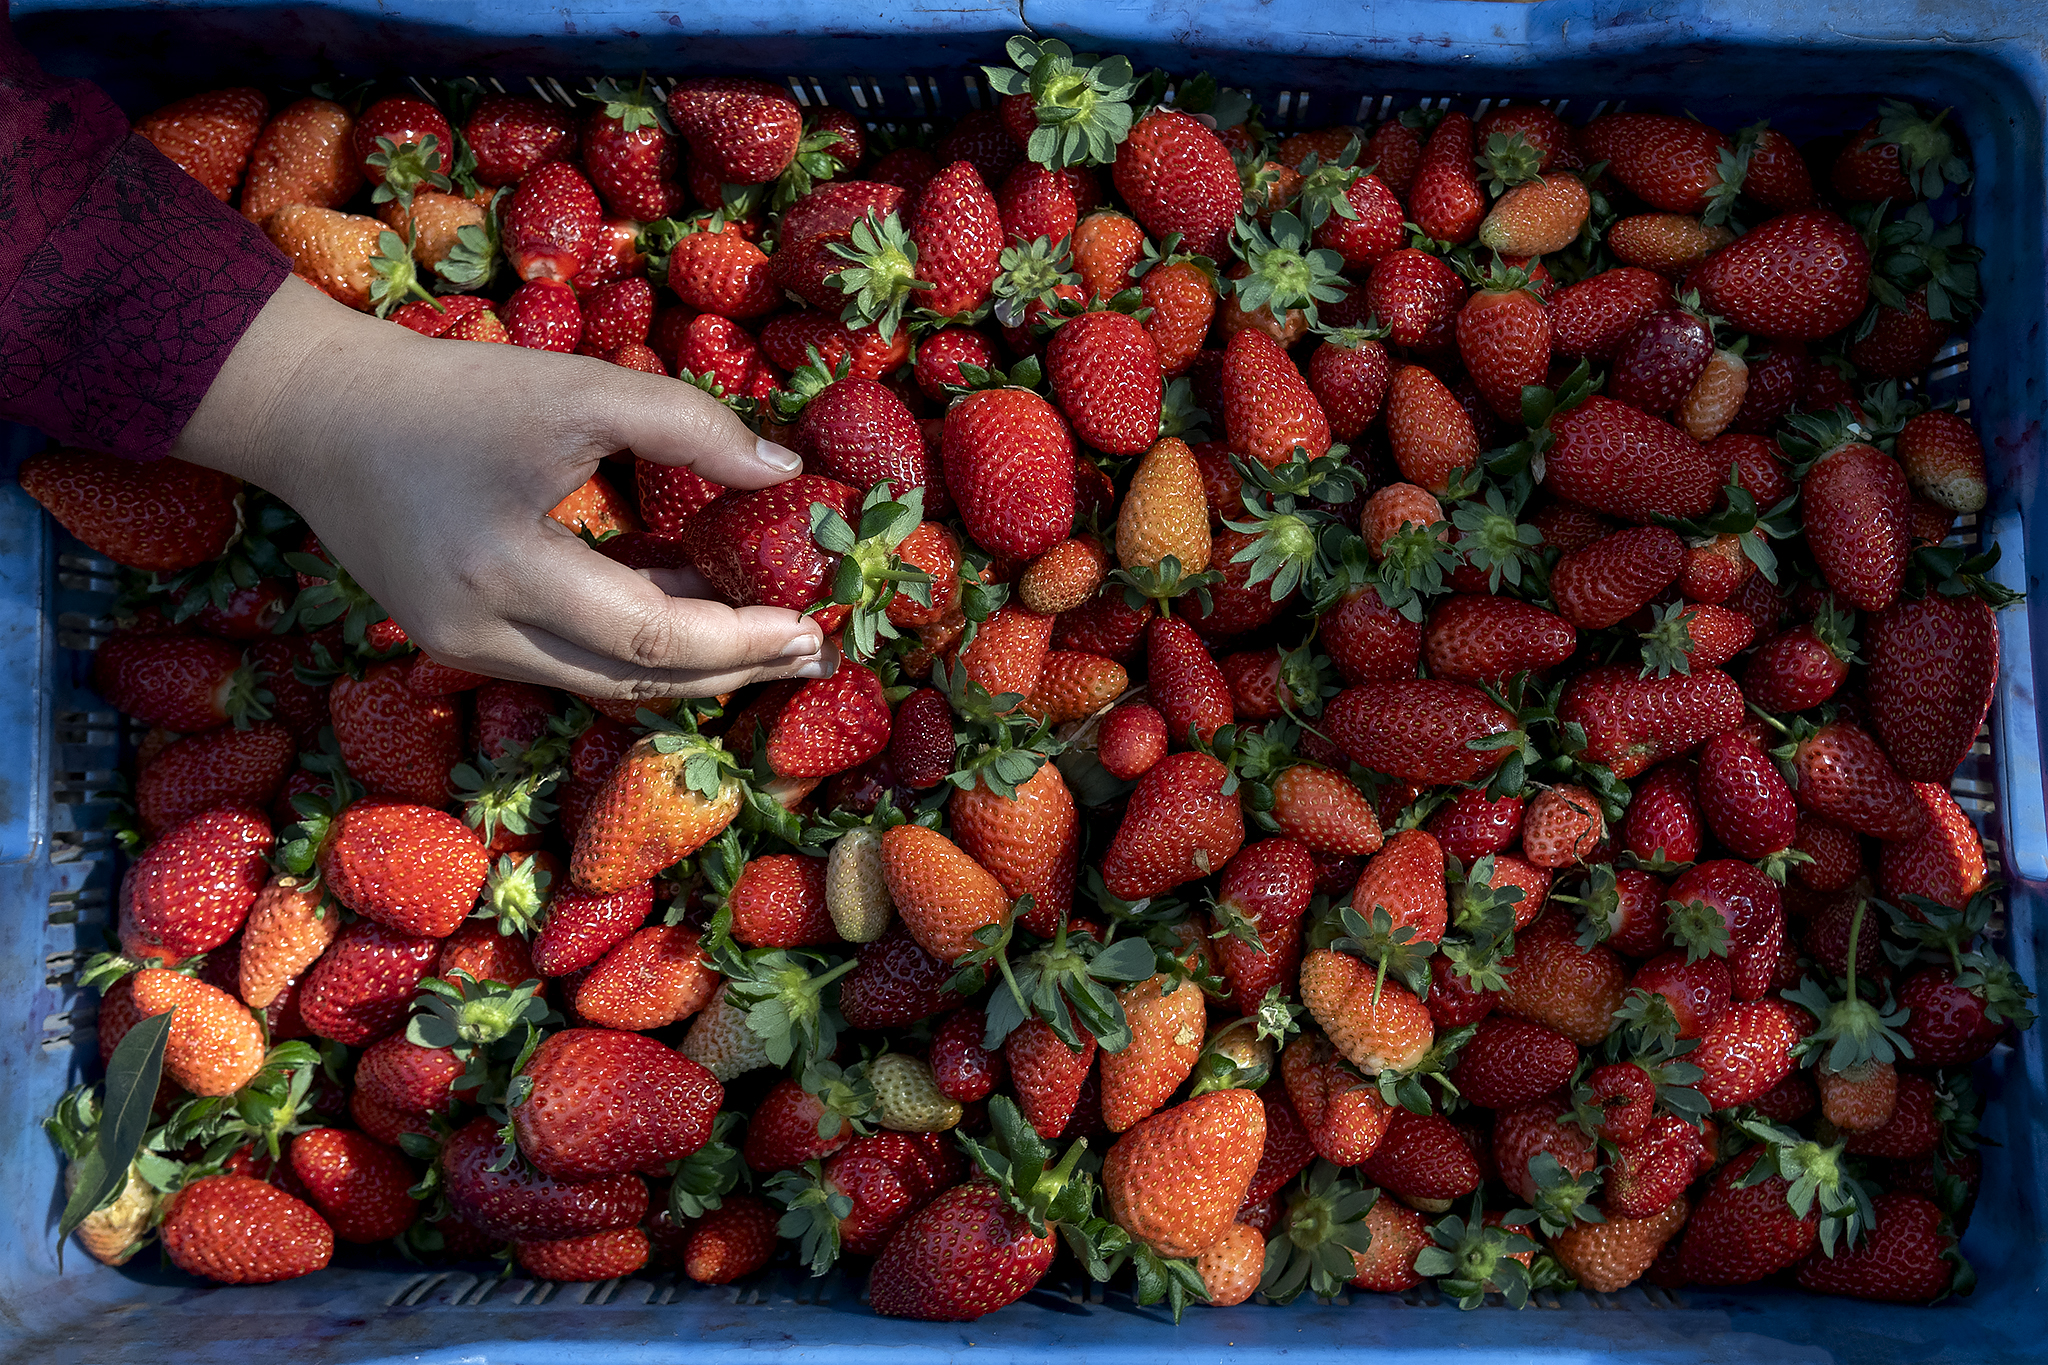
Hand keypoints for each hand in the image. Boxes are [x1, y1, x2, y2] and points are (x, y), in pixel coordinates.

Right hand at [173, 278, 829, 697]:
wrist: (316, 412)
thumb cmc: (450, 391)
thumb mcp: (576, 390)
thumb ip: (687, 424)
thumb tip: (784, 470)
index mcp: (507, 575)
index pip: (652, 641)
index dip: (740, 641)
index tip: (812, 626)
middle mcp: (480, 634)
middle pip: (633, 684)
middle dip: (731, 671)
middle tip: (813, 651)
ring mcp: (461, 647)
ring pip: (600, 681)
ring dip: (687, 664)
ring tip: (768, 638)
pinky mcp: (454, 639)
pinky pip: (565, 659)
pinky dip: (632, 644)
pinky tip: (690, 610)